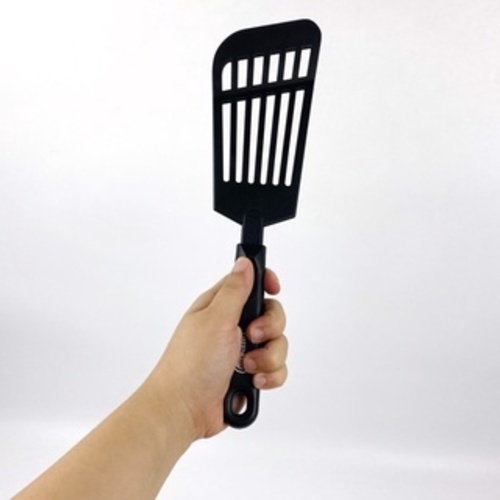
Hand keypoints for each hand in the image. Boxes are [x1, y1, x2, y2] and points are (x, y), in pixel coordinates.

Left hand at [147, 257, 287, 438]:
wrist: (184, 409)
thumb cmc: (190, 364)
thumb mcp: (215, 319)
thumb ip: (235, 290)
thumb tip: (244, 263)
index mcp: (220, 307)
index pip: (250, 284)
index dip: (266, 283)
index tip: (274, 288)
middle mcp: (233, 327)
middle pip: (271, 315)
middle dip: (270, 328)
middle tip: (252, 336)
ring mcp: (242, 352)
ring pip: (277, 344)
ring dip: (268, 357)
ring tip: (248, 367)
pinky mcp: (250, 374)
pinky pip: (276, 369)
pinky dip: (269, 377)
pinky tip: (253, 382)